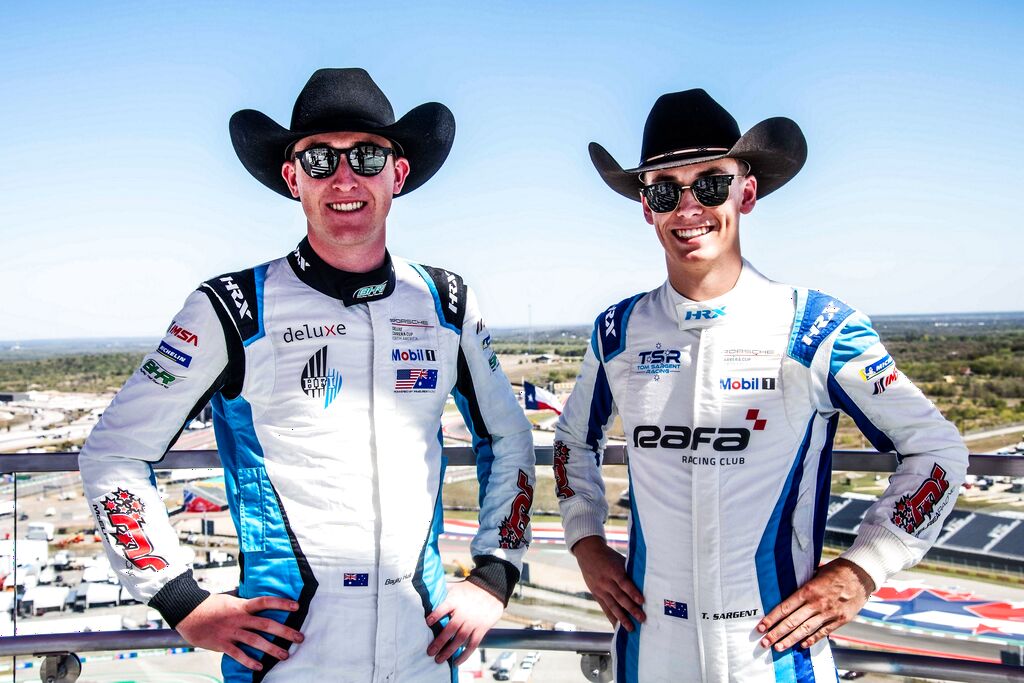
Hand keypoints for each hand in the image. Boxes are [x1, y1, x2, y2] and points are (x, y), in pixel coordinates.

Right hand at [176, 593, 303, 671]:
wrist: (187, 613)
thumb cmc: (210, 606)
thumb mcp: (230, 601)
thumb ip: (244, 606)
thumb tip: (259, 606)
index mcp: (242, 606)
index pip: (265, 602)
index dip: (281, 603)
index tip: (297, 606)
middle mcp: (239, 618)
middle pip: (266, 624)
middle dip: (284, 631)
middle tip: (299, 637)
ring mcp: (231, 631)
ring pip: (255, 640)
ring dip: (271, 648)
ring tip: (285, 655)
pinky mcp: (221, 644)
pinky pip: (237, 654)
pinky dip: (249, 660)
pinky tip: (260, 666)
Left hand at [425, 580, 502, 665]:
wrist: (491, 588)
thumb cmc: (469, 589)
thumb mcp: (455, 587)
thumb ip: (442, 591)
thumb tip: (426, 592)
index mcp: (455, 601)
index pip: (444, 608)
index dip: (436, 615)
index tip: (427, 622)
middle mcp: (464, 613)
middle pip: (450, 629)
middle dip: (439, 642)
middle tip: (429, 652)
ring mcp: (473, 622)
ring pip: (460, 639)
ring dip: (449, 651)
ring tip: (439, 660)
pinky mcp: (482, 628)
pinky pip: (473, 644)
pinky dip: (465, 655)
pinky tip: (456, 662)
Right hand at [572, 535, 644, 630]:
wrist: (588, 553)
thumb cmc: (609, 557)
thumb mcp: (619, 560)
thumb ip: (629, 572)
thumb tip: (646, 583)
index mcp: (613, 570)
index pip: (624, 583)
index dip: (633, 592)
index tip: (642, 601)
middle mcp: (606, 582)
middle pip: (619, 597)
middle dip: (631, 609)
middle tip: (642, 619)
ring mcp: (600, 590)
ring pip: (612, 606)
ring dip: (622, 618)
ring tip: (631, 629)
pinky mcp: (596, 595)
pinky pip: (605, 609)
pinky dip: (612, 618)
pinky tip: (618, 628)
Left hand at [757, 558, 873, 651]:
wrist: (861, 574)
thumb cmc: (837, 570)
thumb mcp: (815, 574)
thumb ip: (803, 585)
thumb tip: (789, 593)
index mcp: (808, 590)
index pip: (784, 608)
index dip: (771, 619)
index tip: (761, 627)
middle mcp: (817, 603)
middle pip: (792, 622)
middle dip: (776, 633)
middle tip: (765, 642)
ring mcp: (829, 613)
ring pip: (806, 630)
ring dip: (790, 640)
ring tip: (779, 647)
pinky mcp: (841, 619)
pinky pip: (823, 632)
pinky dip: (812, 640)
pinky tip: (802, 645)